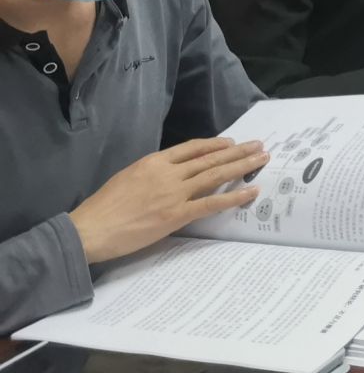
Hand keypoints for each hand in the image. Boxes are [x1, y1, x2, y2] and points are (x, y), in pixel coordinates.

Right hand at [68, 138, 270, 263]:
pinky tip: (250, 191)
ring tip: (262, 159)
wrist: (91, 229)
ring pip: (215, 175)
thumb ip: (151, 172)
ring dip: (242, 166)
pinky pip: (212, 203)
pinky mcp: (177, 215)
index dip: (214, 145)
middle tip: (258, 145)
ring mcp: (174, 193)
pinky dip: (234, 196)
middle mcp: (168, 173)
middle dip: (237, 151)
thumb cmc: (103, 207)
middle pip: (210, 158)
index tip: (231, 143)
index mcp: (154, 162)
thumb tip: (170, 171)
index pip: (192, 148)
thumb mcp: (127, 177)